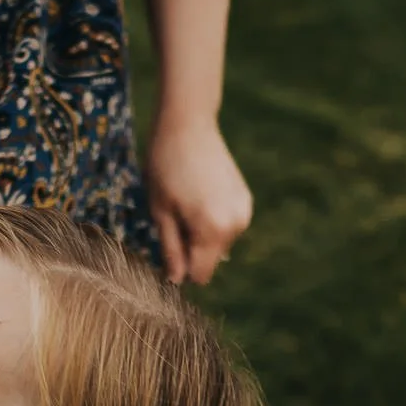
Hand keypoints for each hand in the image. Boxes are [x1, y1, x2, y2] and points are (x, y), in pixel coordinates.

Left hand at [144, 110, 251, 284]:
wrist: (188, 124)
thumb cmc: (165, 166)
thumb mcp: (160, 212)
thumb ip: (170, 249)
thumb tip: (176, 280)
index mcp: (212, 230)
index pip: (200, 274)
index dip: (180, 270)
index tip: (167, 249)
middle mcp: (235, 225)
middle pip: (210, 260)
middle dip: (191, 249)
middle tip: (174, 216)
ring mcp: (244, 212)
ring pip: (218, 244)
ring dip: (201, 234)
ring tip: (187, 202)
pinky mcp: (246, 200)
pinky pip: (226, 226)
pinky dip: (213, 220)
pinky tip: (200, 195)